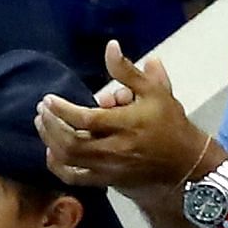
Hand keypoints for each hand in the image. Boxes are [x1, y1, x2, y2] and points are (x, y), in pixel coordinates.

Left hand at [34, 39, 211, 190]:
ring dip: (51, 141)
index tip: (48, 99)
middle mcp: (116, 149)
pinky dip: (58, 165)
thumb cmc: (168, 123)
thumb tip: (110, 46)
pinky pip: (75, 178)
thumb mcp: (154, 91)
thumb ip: (127, 70)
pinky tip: (51, 150)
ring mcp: (110, 168)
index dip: (63, 110)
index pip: (86, 119)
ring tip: (43, 123)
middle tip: (42, 109)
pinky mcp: (107, 181)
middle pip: (72, 142)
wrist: (185, 163)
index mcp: (127, 125)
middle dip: (52, 125)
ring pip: (70, 160)